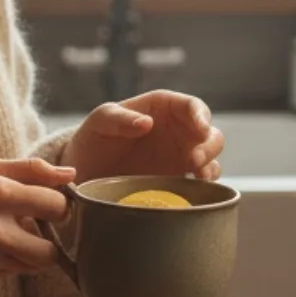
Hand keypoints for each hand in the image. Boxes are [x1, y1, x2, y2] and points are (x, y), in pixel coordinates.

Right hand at [0, 158, 73, 283]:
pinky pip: (13, 272)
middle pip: (52, 251)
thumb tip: (71, 173)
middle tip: (39, 227)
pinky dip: (10, 260)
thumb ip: (30, 170)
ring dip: (33, 252)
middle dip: (52, 239)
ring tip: (15, 235)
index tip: (50, 203)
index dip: (59, 204)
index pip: (57, 206)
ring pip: (35, 266)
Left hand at [62, 90, 224, 183]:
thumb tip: (147, 123)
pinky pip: (200, 181)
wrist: (85, 171)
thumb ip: (120, 119)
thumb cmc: (94, 136)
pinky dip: (204, 186)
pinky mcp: (178, 180)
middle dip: (208, 145)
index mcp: (164, 108)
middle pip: (209, 133)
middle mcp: (178, 130)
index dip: (201, 116)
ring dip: (210, 165)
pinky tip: (197, 190)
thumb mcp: (101, 121)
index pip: (192, 106)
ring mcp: (180, 156)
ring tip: (198, 176)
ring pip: (210, 157)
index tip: (200, 129)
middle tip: (194, 159)